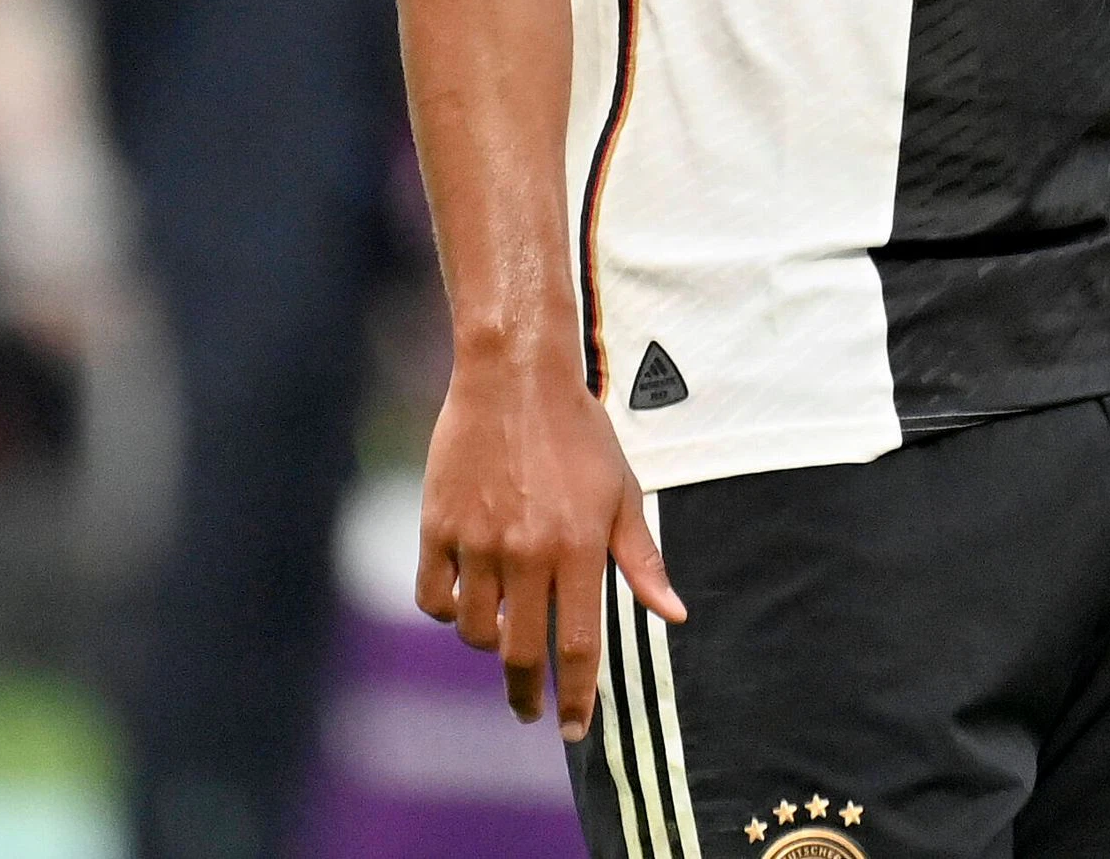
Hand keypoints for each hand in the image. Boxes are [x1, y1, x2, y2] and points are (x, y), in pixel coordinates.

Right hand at [417, 346, 683, 739]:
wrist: (513, 380)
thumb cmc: (578, 437)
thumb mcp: (622, 493)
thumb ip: (642, 560)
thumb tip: (675, 614)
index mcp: (577, 547)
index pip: (576, 646)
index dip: (575, 697)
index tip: (572, 729)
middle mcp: (526, 552)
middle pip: (520, 652)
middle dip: (528, 694)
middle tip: (532, 711)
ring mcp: (477, 542)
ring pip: (474, 631)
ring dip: (490, 644)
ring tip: (506, 633)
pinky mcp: (436, 528)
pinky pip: (434, 598)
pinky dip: (449, 610)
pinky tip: (468, 601)